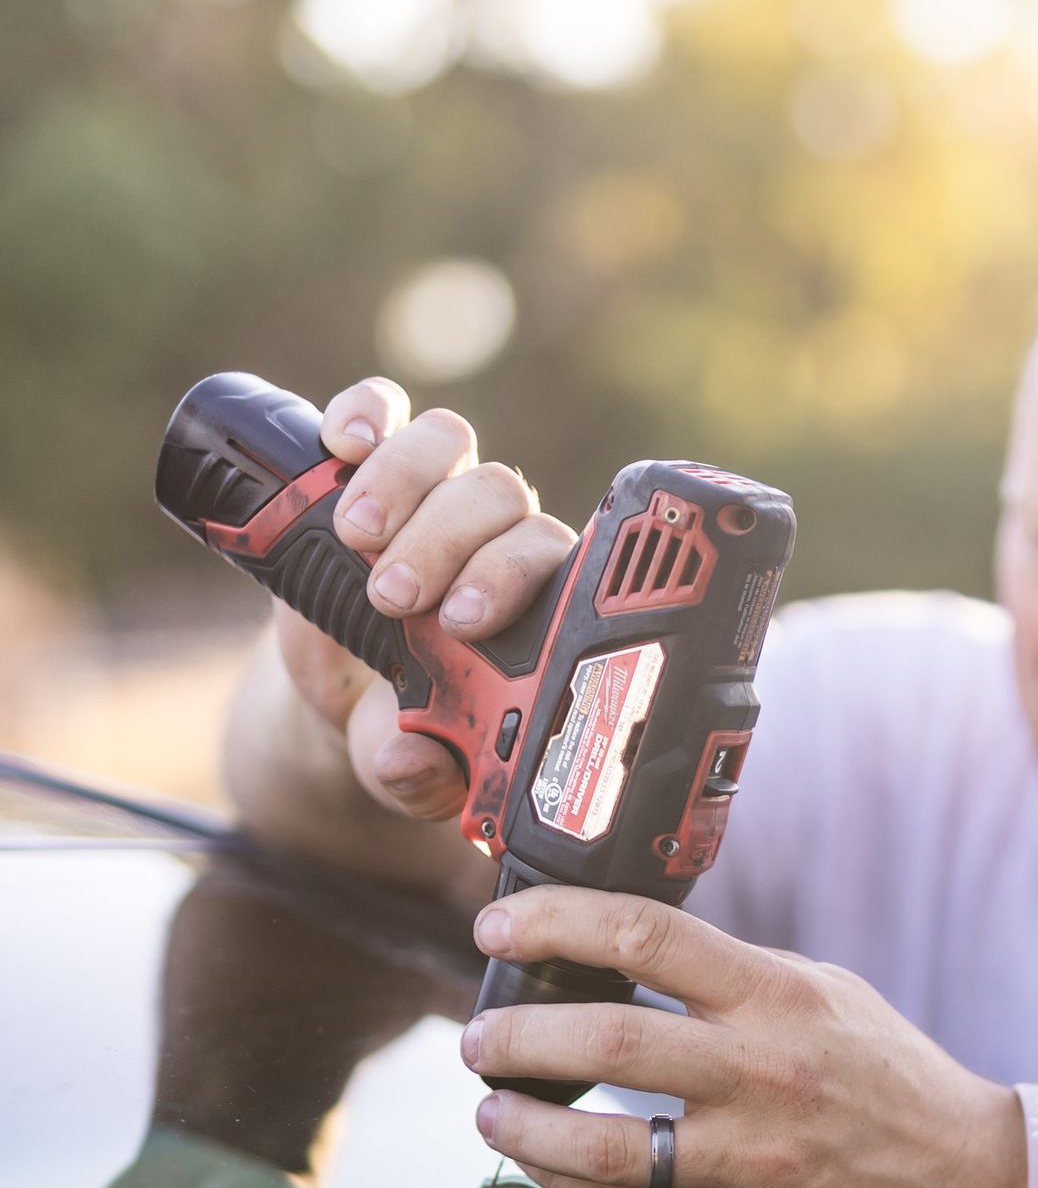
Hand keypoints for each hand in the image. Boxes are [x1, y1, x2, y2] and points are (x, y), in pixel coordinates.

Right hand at [280, 375, 577, 823]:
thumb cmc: (404, 725)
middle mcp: (492, 536)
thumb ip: (422, 776)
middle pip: (496, 495)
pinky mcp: (368, 467)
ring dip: (404, 479)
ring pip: (448, 444)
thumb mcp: (410, 765)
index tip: (460, 621)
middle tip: (393, 596)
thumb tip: (410, 764)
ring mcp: (433, 494)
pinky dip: (366, 412)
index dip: (507, 577)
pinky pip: (384, 411)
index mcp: (528, 603)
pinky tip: (342, 442)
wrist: (346, 697)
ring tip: (357, 535)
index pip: (545, 559)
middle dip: (443, 540)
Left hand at [460, 888, 1029, 1187]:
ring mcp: (751, 1163)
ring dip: (522, 1128)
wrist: (970, 1186)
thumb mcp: (825, 993)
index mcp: (779, 998)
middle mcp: (763, 1076)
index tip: (497, 927)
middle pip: (604, 1044)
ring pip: (602, 1147)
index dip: (553, 925)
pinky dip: (568, 1186)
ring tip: (492, 1112)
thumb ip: (731, 975)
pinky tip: (544, 1167)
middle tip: (478, 1039)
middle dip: (514, 1039)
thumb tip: (616, 953)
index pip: (644, 937)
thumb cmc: (889, 1078)